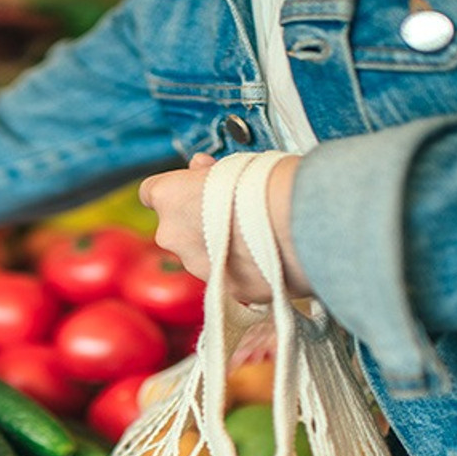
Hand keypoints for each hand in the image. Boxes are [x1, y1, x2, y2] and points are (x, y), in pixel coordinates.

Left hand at [138, 152, 309, 302]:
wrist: (304, 224)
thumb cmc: (271, 185)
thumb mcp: (234, 163)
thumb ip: (208, 172)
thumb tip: (200, 169)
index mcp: (169, 198)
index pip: (152, 192)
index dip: (175, 190)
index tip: (194, 188)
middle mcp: (173, 236)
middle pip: (177, 227)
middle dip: (198, 221)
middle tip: (233, 211)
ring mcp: (196, 267)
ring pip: (200, 255)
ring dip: (220, 248)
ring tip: (257, 234)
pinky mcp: (223, 291)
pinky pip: (226, 277)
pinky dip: (240, 270)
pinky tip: (266, 256)